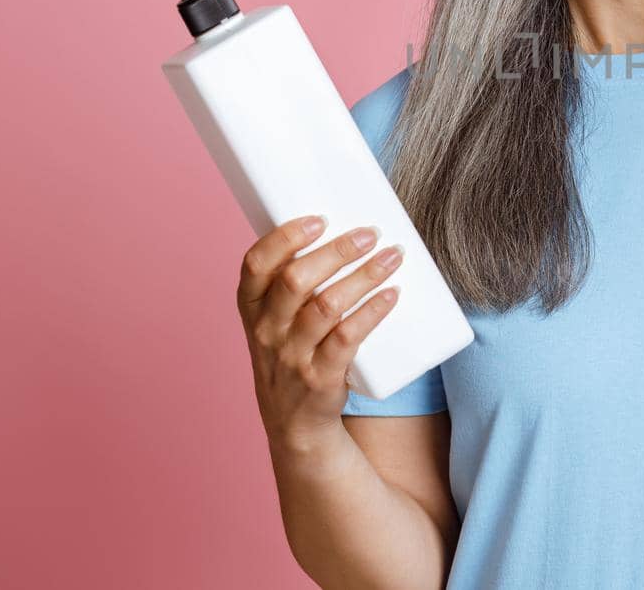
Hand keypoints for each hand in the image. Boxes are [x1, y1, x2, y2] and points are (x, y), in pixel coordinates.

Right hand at [236, 215, 405, 447]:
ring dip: (363, 276)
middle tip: (370, 234)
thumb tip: (343, 230)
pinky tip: (392, 295)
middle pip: (295, 280)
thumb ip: (294, 281)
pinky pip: (348, 338)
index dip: (285, 237)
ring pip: (326, 306)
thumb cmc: (292, 353)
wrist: (295, 424)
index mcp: (251, 307)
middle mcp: (266, 330)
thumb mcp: (276, 319)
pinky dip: (372, 312)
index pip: (255, 264)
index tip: (320, 219)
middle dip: (337, 251)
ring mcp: (291, 356)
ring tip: (392, 257)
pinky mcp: (320, 377)